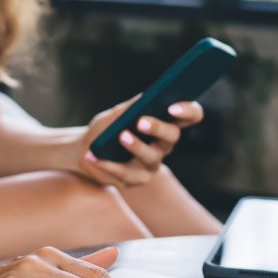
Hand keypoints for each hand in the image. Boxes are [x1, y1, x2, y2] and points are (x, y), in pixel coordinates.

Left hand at [78, 98, 203, 188]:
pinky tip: (94, 156)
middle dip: (158, 128)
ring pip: (150, 156)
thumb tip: (146, 98)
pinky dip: (109, 164)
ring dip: (136, 146)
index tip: (173, 106)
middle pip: (171, 136)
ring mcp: (152, 164)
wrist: (86, 150)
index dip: (187, 111)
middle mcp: (164, 145)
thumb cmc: (107, 128)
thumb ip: (132, 106)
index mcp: (166, 123)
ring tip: (121, 136)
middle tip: (141, 121)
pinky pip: (125, 173)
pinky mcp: (136, 180)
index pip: (191, 116)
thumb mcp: (117, 113)